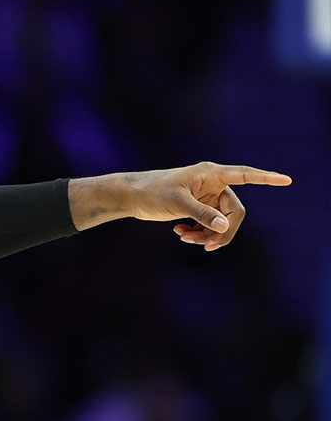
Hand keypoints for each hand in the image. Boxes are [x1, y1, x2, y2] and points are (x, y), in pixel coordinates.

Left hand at [113, 162, 289, 250]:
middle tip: (205, 247)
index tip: (287, 180)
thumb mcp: (176, 203)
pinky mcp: (200, 209)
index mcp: (211, 174)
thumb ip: (201, 214)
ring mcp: (208, 198)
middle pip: (234, 212)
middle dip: (223, 231)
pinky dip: (199, 234)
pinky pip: (210, 225)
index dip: (266, 178)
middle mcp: (214, 184)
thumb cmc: (152, 192)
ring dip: (207, 235)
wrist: (133, 197)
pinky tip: (180, 234)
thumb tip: (224, 227)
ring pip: (222, 222)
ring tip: (185, 239)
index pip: (244, 175)